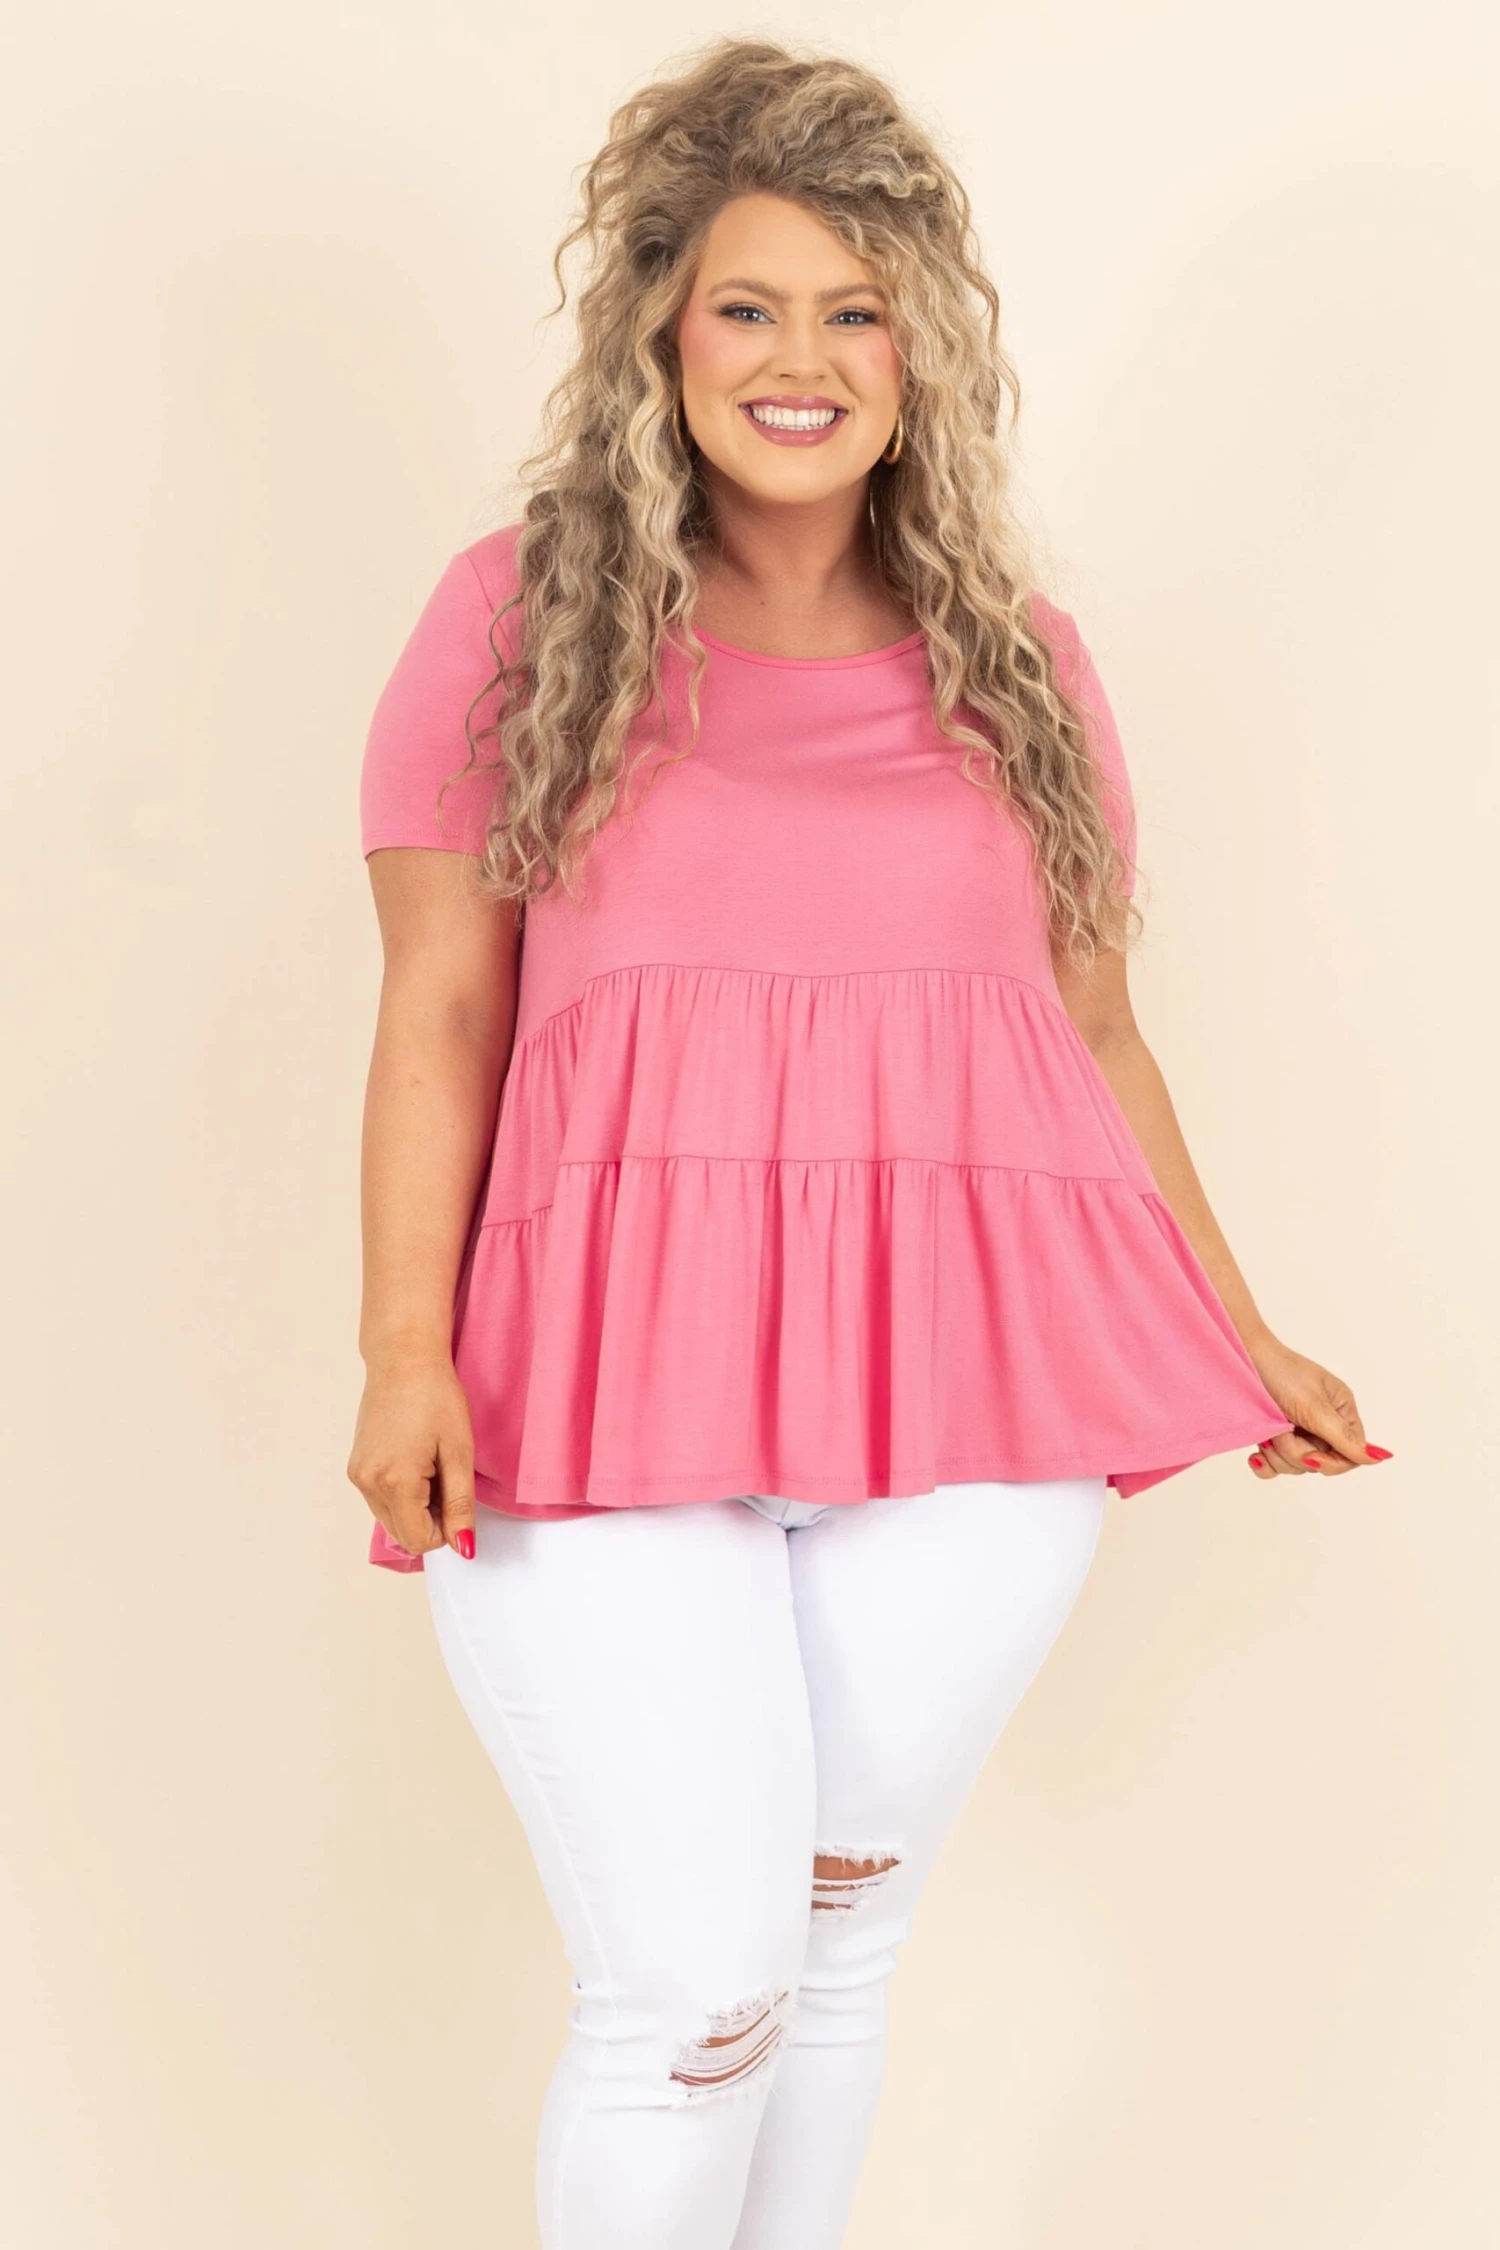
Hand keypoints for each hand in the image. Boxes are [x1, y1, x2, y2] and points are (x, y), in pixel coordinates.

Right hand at [346, 1347, 477, 1557]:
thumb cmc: (436, 1397)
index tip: (457, 1496)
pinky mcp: (355, 1467)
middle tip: (446, 1477)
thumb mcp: (459, 1451)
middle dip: (431, 1520)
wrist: (404, 1360)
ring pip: (391, 1521)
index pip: (421, 1541)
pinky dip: (402, 1495)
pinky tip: (415, 1462)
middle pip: (404, 1535)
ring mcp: (358, 1476)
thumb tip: (464, 1547)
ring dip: (416, 1508)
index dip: (447, 1530)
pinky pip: (381, 1502)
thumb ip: (460, 1505)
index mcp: (395, 1482)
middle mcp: (369, 1484)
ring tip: (431, 1465)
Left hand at [1241, 1333, 1391, 1479]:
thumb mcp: (1314, 1406)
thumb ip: (1343, 1436)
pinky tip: (1257, 1454)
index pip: (1350, 1454)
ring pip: (1297, 1466)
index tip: (1309, 1457)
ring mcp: (1298, 1431)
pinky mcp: (1275, 1437)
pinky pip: (1275, 1466)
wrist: (1242, 1357)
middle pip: (1321, 1462)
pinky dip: (1266, 1463)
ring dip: (1278, 1454)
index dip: (1332, 1463)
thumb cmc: (1282, 1373)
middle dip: (1297, 1453)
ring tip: (1267, 1433)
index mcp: (1341, 1412)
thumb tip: (1378, 1457)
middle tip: (1280, 1432)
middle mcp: (1324, 1423)